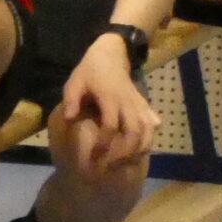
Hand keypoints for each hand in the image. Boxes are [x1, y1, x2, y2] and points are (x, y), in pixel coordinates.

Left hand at [60, 36, 157, 167]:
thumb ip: (72, 100)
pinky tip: (141, 152)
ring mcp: (138, 104)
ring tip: (128, 163)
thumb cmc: (89, 71)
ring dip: (140, 148)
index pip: (111, 124)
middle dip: (126, 151)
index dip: (105, 142)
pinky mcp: (144, 105)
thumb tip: (70, 119)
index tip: (95, 156)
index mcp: (110, 98)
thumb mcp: (75, 82)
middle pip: (134, 131)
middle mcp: (128, 102)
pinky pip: (151, 123)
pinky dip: (149, 138)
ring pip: (147, 130)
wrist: (111, 54)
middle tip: (113, 166)